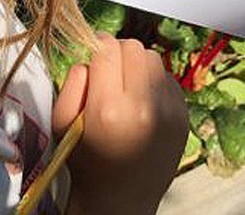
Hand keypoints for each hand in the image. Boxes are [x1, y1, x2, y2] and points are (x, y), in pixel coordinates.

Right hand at [54, 35, 187, 214]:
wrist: (121, 200)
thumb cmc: (87, 163)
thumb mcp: (62, 124)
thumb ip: (73, 83)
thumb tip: (90, 54)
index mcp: (107, 109)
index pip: (107, 49)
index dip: (98, 45)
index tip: (95, 53)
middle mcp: (142, 107)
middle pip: (134, 48)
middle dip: (119, 53)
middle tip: (111, 70)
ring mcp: (168, 112)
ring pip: (154, 59)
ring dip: (138, 66)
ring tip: (128, 87)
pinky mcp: (183, 117)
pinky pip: (169, 79)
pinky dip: (155, 82)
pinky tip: (144, 101)